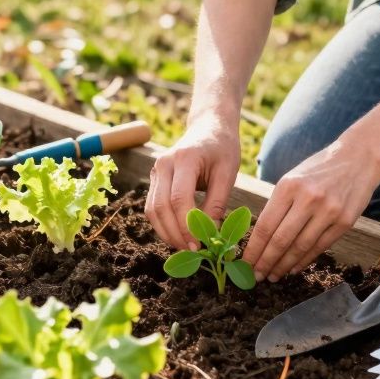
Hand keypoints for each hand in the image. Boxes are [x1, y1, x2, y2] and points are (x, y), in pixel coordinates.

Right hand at [147, 112, 240, 250]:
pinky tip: (179, 235)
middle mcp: (163, 164)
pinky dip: (163, 225)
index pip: (178, 198)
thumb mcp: (227, 172)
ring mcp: (155, 171)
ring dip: (166, 233)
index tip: (200, 244)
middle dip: (175, 233)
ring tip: (186, 247)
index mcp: (184, 159)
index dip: (187, 225)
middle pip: (160, 207)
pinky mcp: (154, 179)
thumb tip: (211, 235)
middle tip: (193, 251)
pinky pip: (152, 207)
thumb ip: (217, 203)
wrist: (208, 127)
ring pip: (152, 210)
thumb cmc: (222, 148)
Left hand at [242, 138, 379, 280]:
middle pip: (280, 240)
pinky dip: (305, 260)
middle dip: (266, 262)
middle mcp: (308, 199)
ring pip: (300, 247)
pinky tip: (294, 268)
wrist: (359, 158)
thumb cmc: (319, 169)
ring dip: (284, 265)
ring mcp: (328, 211)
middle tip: (257, 276)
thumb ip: (278, 205)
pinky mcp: (345, 221)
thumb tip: (260, 238)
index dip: (254, 249)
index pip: (265, 225)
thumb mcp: (293, 178)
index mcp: (289, 186)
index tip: (245, 263)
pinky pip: (320, 247)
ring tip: (274, 275)